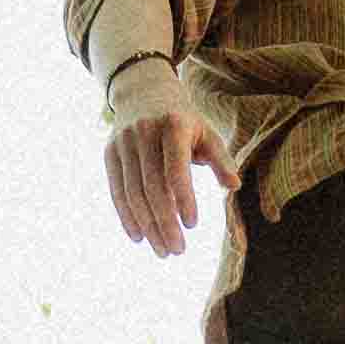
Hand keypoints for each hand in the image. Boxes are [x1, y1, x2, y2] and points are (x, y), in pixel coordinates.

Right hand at [102, 89, 230, 260]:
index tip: (193, 225)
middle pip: (153, 188)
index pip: (176, 169)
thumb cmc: (184, 121)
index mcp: (173, 126)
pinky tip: (139, 237)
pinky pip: (117, 190)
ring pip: (133, 193)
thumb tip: (234, 186)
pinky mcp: (110, 153)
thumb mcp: (206, 132)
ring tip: (163, 250)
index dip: (183, 198)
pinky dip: (127, 216)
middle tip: (178, 250)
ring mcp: (124, 143)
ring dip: (148, 226)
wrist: (144, 92)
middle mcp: (144, 133)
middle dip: (165, 223)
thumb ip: (220, 159)